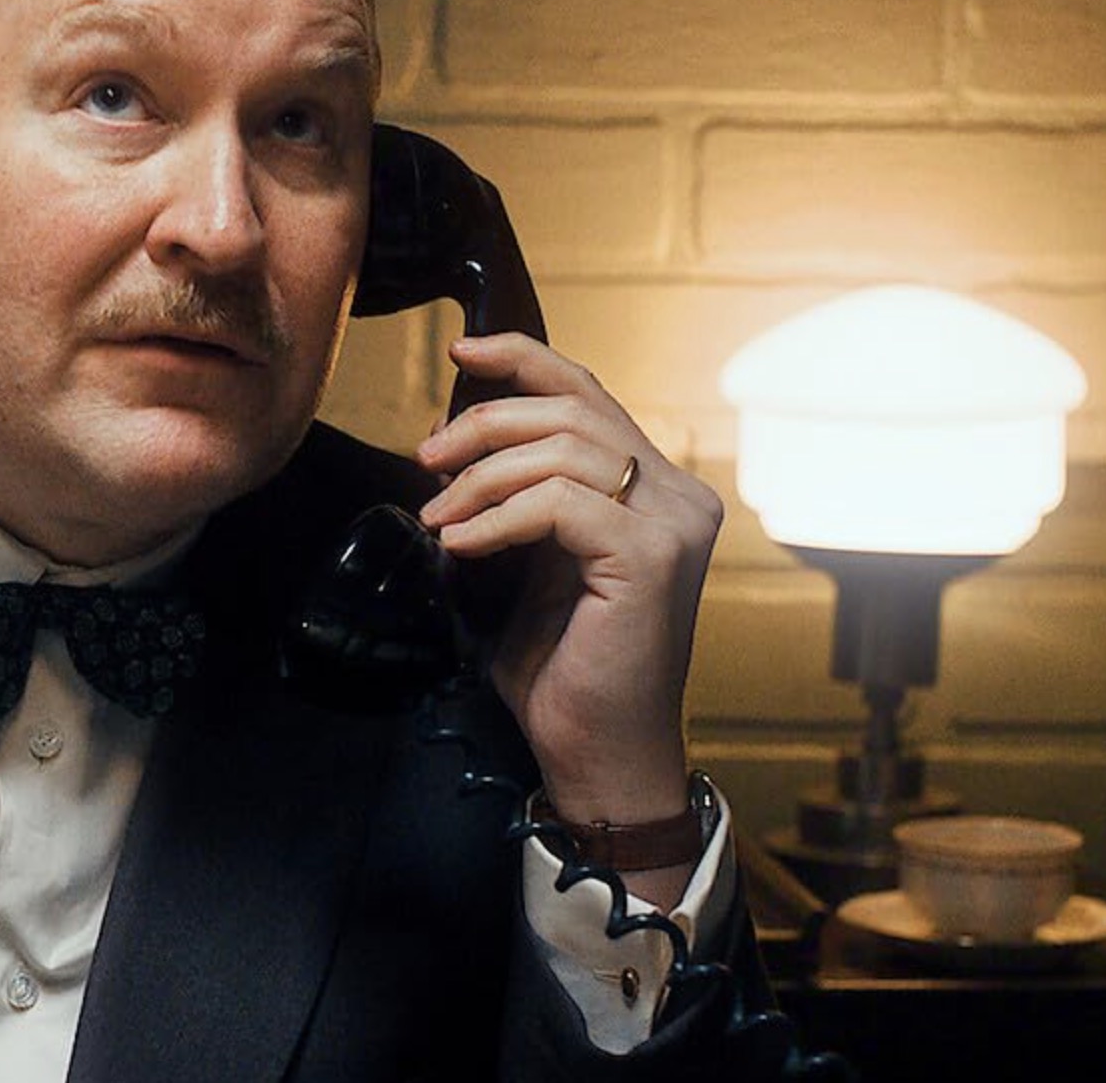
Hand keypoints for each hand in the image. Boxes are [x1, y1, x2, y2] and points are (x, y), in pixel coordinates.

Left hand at [415, 334, 722, 865]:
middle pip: (573, 409)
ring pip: (565, 448)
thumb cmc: (562, 667)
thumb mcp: (530, 563)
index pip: (589, 393)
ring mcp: (674, 524)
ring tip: (436, 514)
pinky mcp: (650, 559)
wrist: (596, 752)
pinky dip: (497, 517)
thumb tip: (452, 447)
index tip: (460, 353)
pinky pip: (559, 503)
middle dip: (485, 421)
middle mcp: (680, 496)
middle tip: (425, 459)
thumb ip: (519, 500)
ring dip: (481, 474)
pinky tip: (459, 544)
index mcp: (656, 488)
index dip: (524, 358)